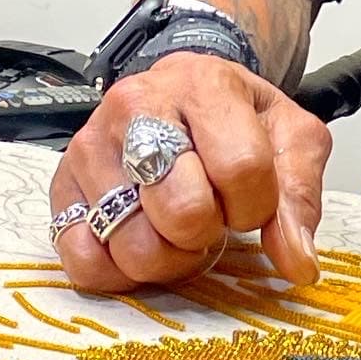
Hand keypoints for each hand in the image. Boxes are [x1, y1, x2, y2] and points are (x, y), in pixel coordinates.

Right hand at [50, 52, 330, 290]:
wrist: (184, 91)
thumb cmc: (236, 118)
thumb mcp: (290, 137)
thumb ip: (299, 195)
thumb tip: (297, 262)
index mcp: (203, 86)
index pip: (241, 169)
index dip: (256, 204)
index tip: (251, 200)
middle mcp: (137, 107)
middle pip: (183, 211)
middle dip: (209, 232)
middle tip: (211, 215)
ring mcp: (92, 147)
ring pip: (134, 245)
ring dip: (169, 257)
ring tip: (178, 227)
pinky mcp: (61, 186)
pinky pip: (84, 262)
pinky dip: (119, 273)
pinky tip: (143, 242)